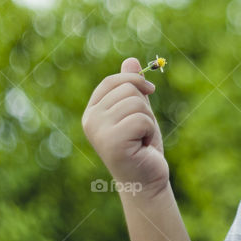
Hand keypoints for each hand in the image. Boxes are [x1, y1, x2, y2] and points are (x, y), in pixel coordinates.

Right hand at [82, 58, 168, 201]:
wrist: (146, 180)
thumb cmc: (141, 146)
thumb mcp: (137, 111)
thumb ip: (132, 88)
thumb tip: (131, 60)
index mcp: (92, 112)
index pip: (111, 81)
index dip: (134, 80)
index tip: (150, 90)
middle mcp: (90, 120)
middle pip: (127, 89)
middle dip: (144, 108)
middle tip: (141, 131)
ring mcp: (99, 132)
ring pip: (137, 104)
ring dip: (148, 121)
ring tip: (141, 139)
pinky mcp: (112, 142)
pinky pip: (142, 120)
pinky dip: (149, 132)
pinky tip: (142, 147)